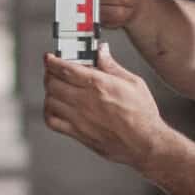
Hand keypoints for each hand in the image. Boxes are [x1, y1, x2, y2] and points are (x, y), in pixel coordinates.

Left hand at [43, 44, 162, 168]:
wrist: (145, 143)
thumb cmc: (142, 114)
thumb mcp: (133, 82)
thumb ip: (112, 66)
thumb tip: (102, 52)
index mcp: (99, 85)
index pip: (65, 68)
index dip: (52, 61)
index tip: (50, 57)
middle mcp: (86, 101)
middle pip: (53, 83)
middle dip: (50, 73)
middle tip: (54, 70)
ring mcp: (80, 119)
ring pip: (50, 101)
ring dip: (50, 91)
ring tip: (56, 87)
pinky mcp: (79, 134)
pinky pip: (53, 122)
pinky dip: (49, 112)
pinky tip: (56, 107)